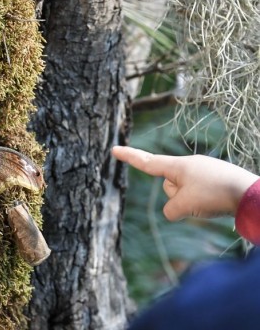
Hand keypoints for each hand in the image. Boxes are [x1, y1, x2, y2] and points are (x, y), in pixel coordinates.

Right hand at [112, 146, 258, 219]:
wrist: (250, 194)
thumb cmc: (215, 195)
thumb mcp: (184, 206)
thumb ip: (169, 210)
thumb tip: (173, 211)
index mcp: (178, 166)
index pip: (147, 162)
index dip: (129, 157)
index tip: (114, 150)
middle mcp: (189, 165)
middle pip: (168, 186)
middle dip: (176, 197)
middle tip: (197, 201)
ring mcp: (203, 171)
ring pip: (183, 192)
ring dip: (191, 201)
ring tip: (211, 202)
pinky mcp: (215, 179)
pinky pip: (199, 193)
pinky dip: (204, 201)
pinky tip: (218, 202)